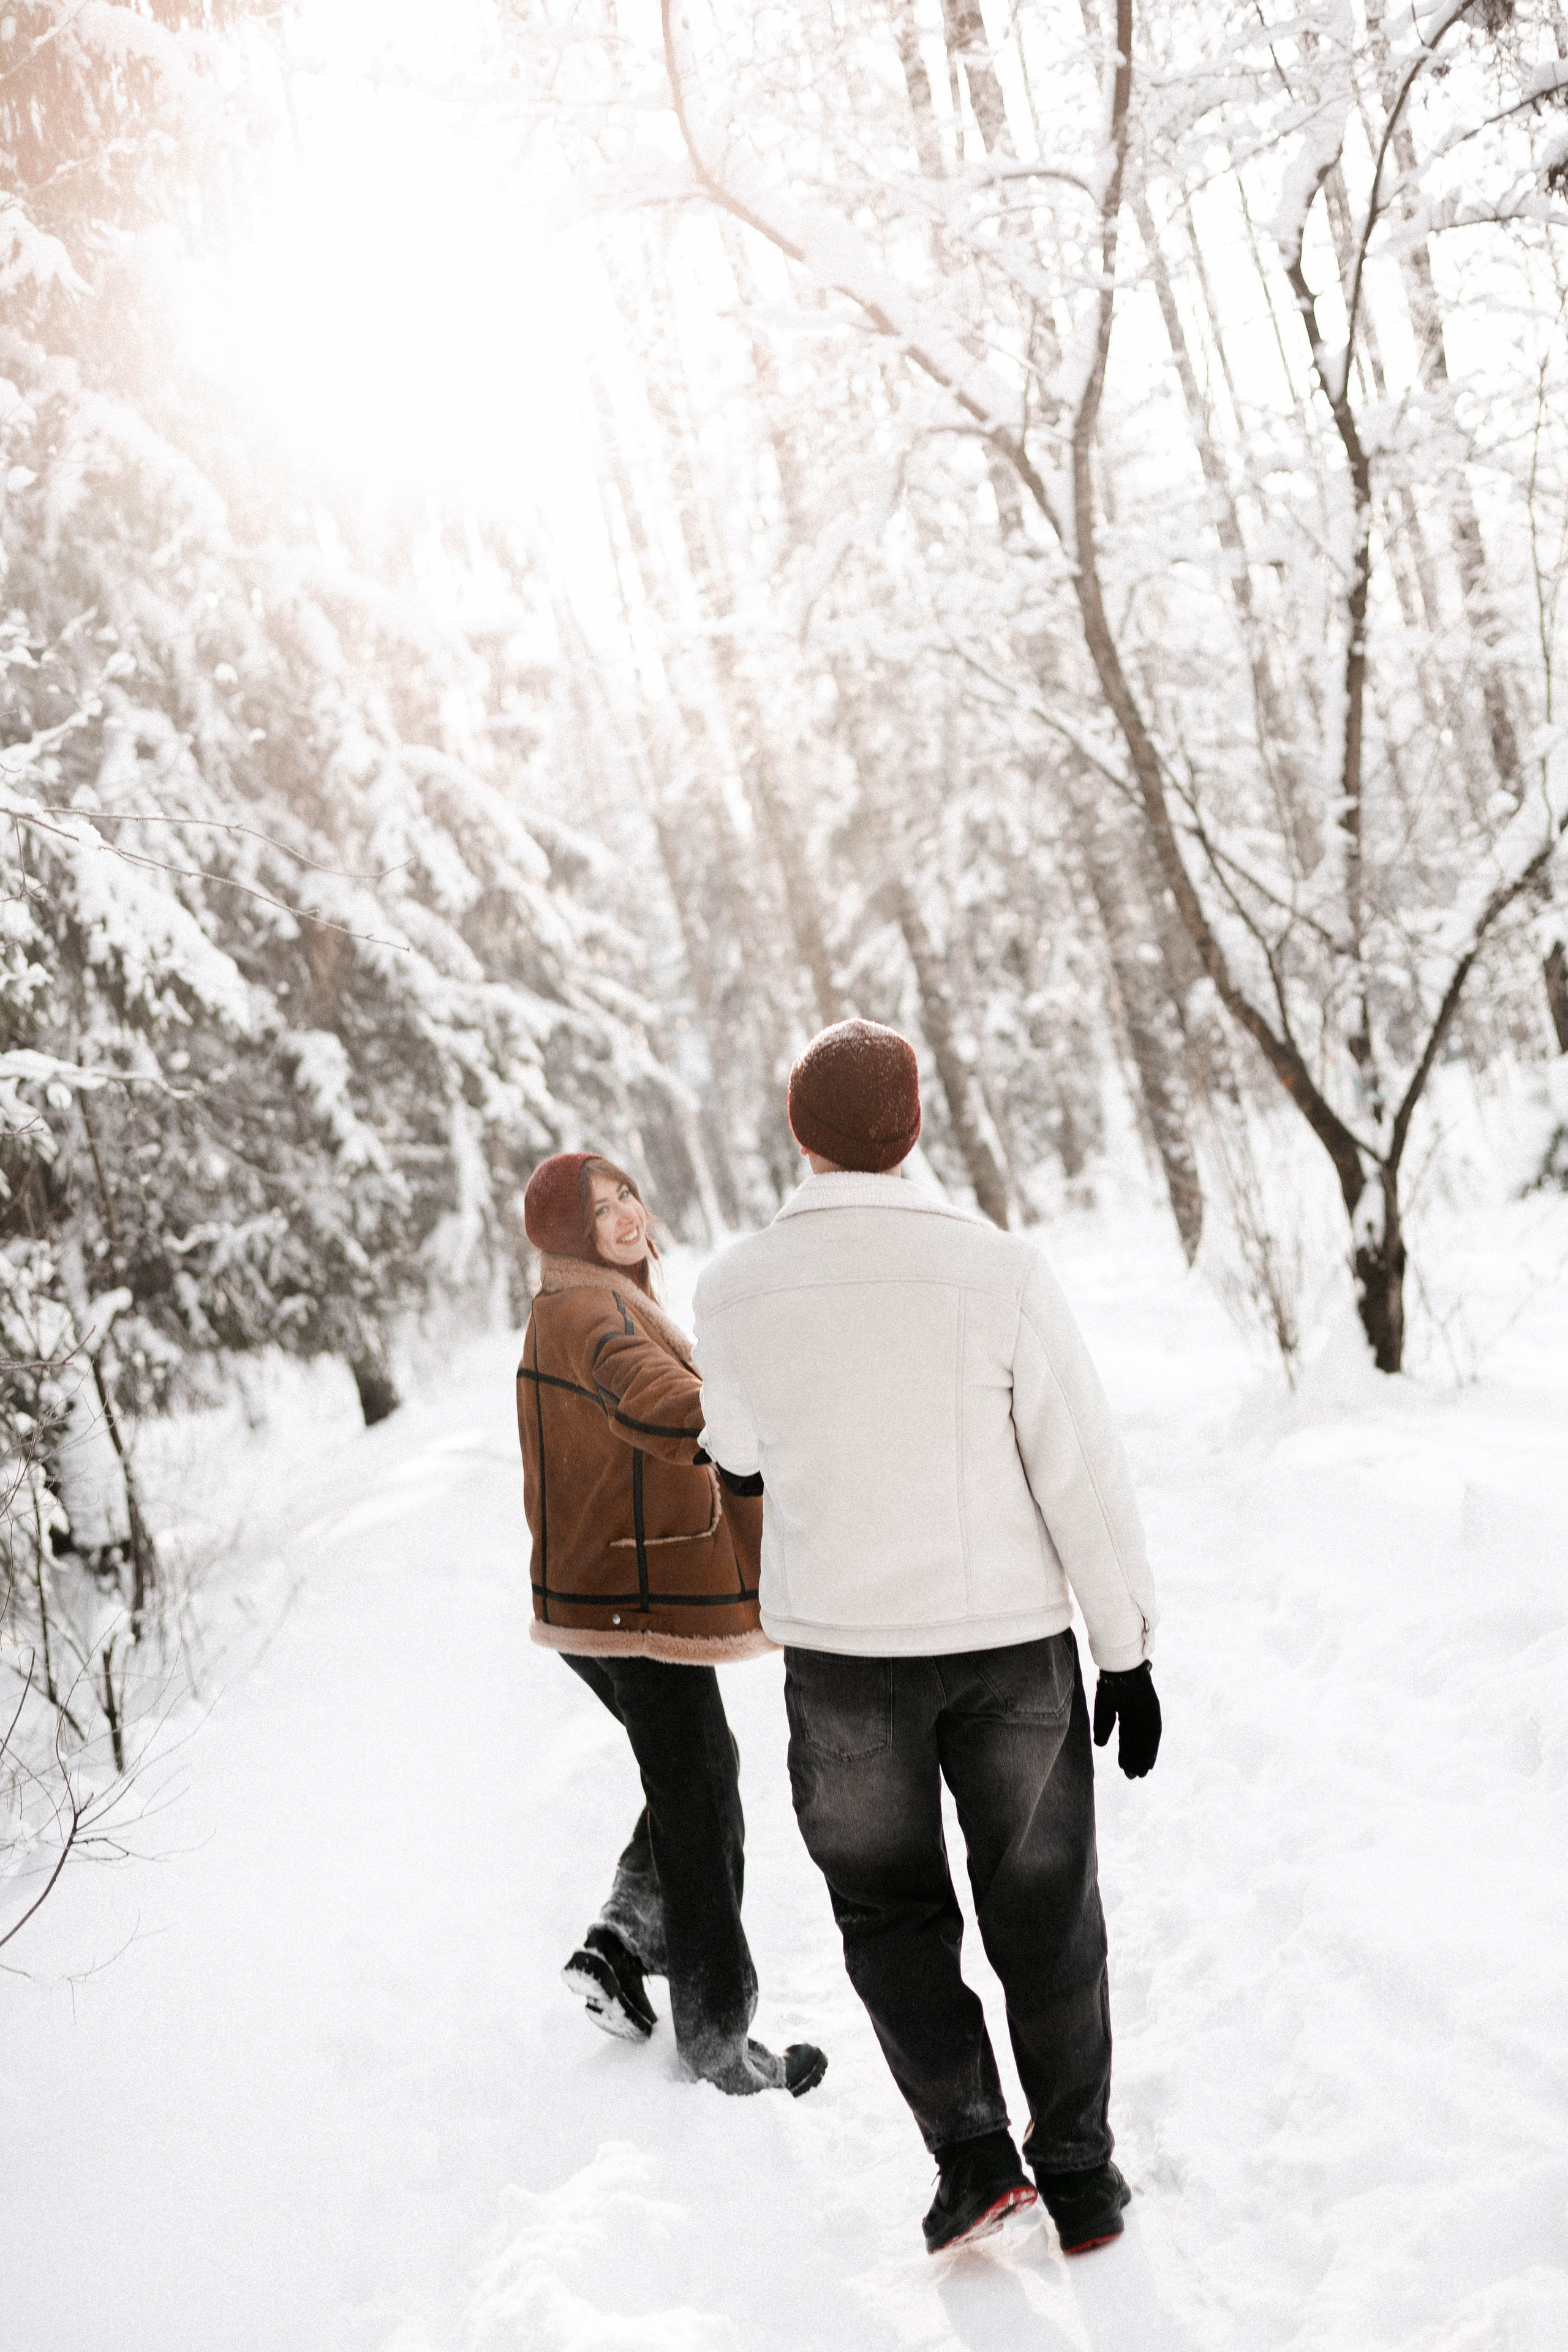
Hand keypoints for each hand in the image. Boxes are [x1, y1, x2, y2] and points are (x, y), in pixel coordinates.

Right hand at [1093, 1662, 1160, 1778]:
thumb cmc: (1109, 1683)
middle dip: (1134, 1758)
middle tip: (1132, 1776)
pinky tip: (1149, 1761)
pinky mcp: (1153, 1711)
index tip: (1123, 1767)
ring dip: (1143, 1757)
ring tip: (1140, 1773)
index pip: (1126, 1736)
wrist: (1119, 1668)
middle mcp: (1136, 1714)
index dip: (1125, 1752)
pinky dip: (1151, 1748)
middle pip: (1136, 1741)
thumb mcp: (1103, 1709)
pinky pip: (1153, 1734)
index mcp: (1124, 1710)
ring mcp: (1146, 1713)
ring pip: (1145, 1740)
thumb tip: (1099, 1745)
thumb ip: (1103, 1727)